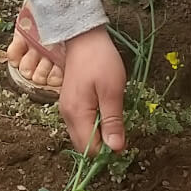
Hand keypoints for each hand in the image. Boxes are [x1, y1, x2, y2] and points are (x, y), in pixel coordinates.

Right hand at [57, 26, 126, 153]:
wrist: (84, 38)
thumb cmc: (100, 61)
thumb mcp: (112, 91)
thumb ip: (113, 121)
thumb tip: (116, 149)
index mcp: (77, 114)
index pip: (89, 149)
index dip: (107, 152)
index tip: (124, 141)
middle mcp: (67, 116)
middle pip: (84, 146)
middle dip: (103, 145)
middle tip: (122, 131)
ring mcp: (67, 110)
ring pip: (82, 136)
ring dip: (99, 135)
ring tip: (115, 120)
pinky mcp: (70, 104)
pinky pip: (81, 124)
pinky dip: (94, 125)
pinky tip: (106, 112)